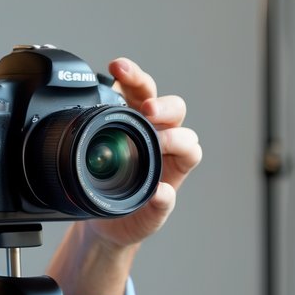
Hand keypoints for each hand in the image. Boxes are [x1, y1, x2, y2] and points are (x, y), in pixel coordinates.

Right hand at [84, 57, 201, 248]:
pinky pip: (122, 92)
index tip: (159, 144)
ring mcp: (140, 123)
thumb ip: (158, 209)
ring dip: (137, 80)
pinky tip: (109, 73)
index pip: (188, 144)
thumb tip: (162, 192)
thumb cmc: (132, 217)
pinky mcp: (118, 114)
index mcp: (176, 162)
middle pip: (174, 110)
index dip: (177, 141)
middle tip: (148, 109)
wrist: (106, 217)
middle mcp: (163, 138)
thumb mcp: (147, 222)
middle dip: (163, 106)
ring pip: (148, 92)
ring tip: (120, 72)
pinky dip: (118, 80)